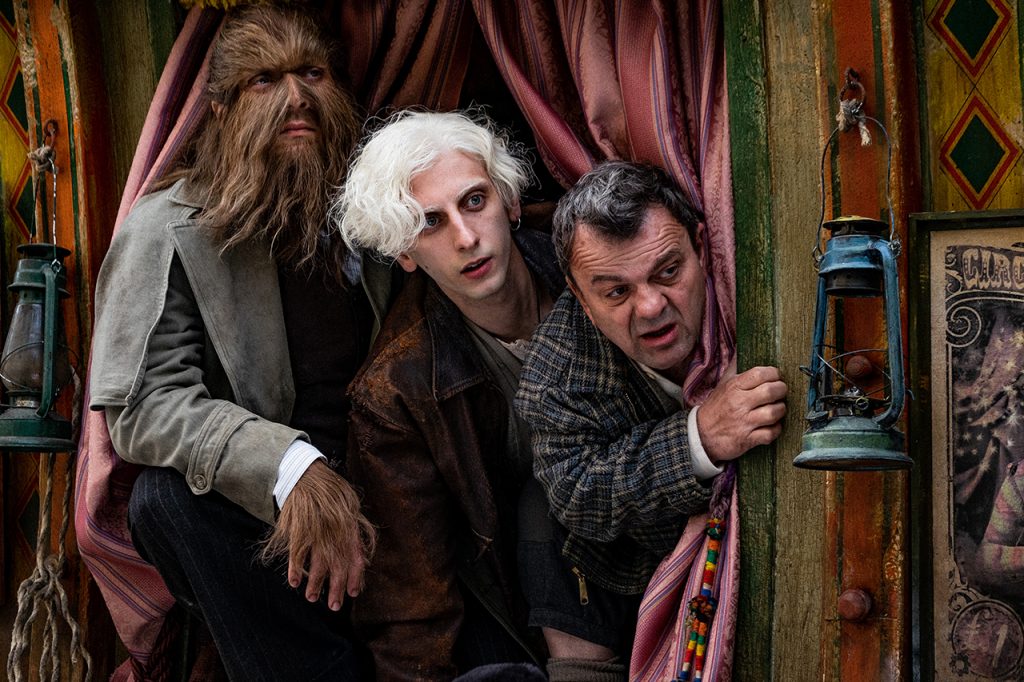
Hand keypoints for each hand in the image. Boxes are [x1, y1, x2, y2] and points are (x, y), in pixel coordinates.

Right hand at [260, 461, 375, 610]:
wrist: (306, 473)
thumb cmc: (330, 490)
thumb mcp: (350, 504)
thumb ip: (355, 528)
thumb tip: (362, 550)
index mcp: (349, 526)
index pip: (356, 556)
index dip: (355, 577)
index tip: (352, 593)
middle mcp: (335, 532)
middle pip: (338, 565)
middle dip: (335, 588)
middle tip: (333, 606)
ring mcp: (316, 532)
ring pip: (318, 563)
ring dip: (315, 584)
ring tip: (312, 598)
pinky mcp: (299, 530)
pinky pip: (298, 554)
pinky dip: (296, 569)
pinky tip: (295, 582)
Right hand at [696, 366, 787, 462]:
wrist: (701, 434)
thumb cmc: (716, 407)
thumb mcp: (723, 384)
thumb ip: (735, 366)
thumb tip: (741, 345)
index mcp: (734, 387)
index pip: (760, 373)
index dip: (774, 374)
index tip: (776, 377)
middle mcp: (739, 403)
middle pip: (771, 391)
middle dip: (782, 391)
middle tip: (780, 392)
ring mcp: (744, 422)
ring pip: (774, 413)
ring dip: (780, 411)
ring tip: (777, 409)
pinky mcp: (747, 439)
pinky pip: (771, 433)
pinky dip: (775, 430)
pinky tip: (772, 426)